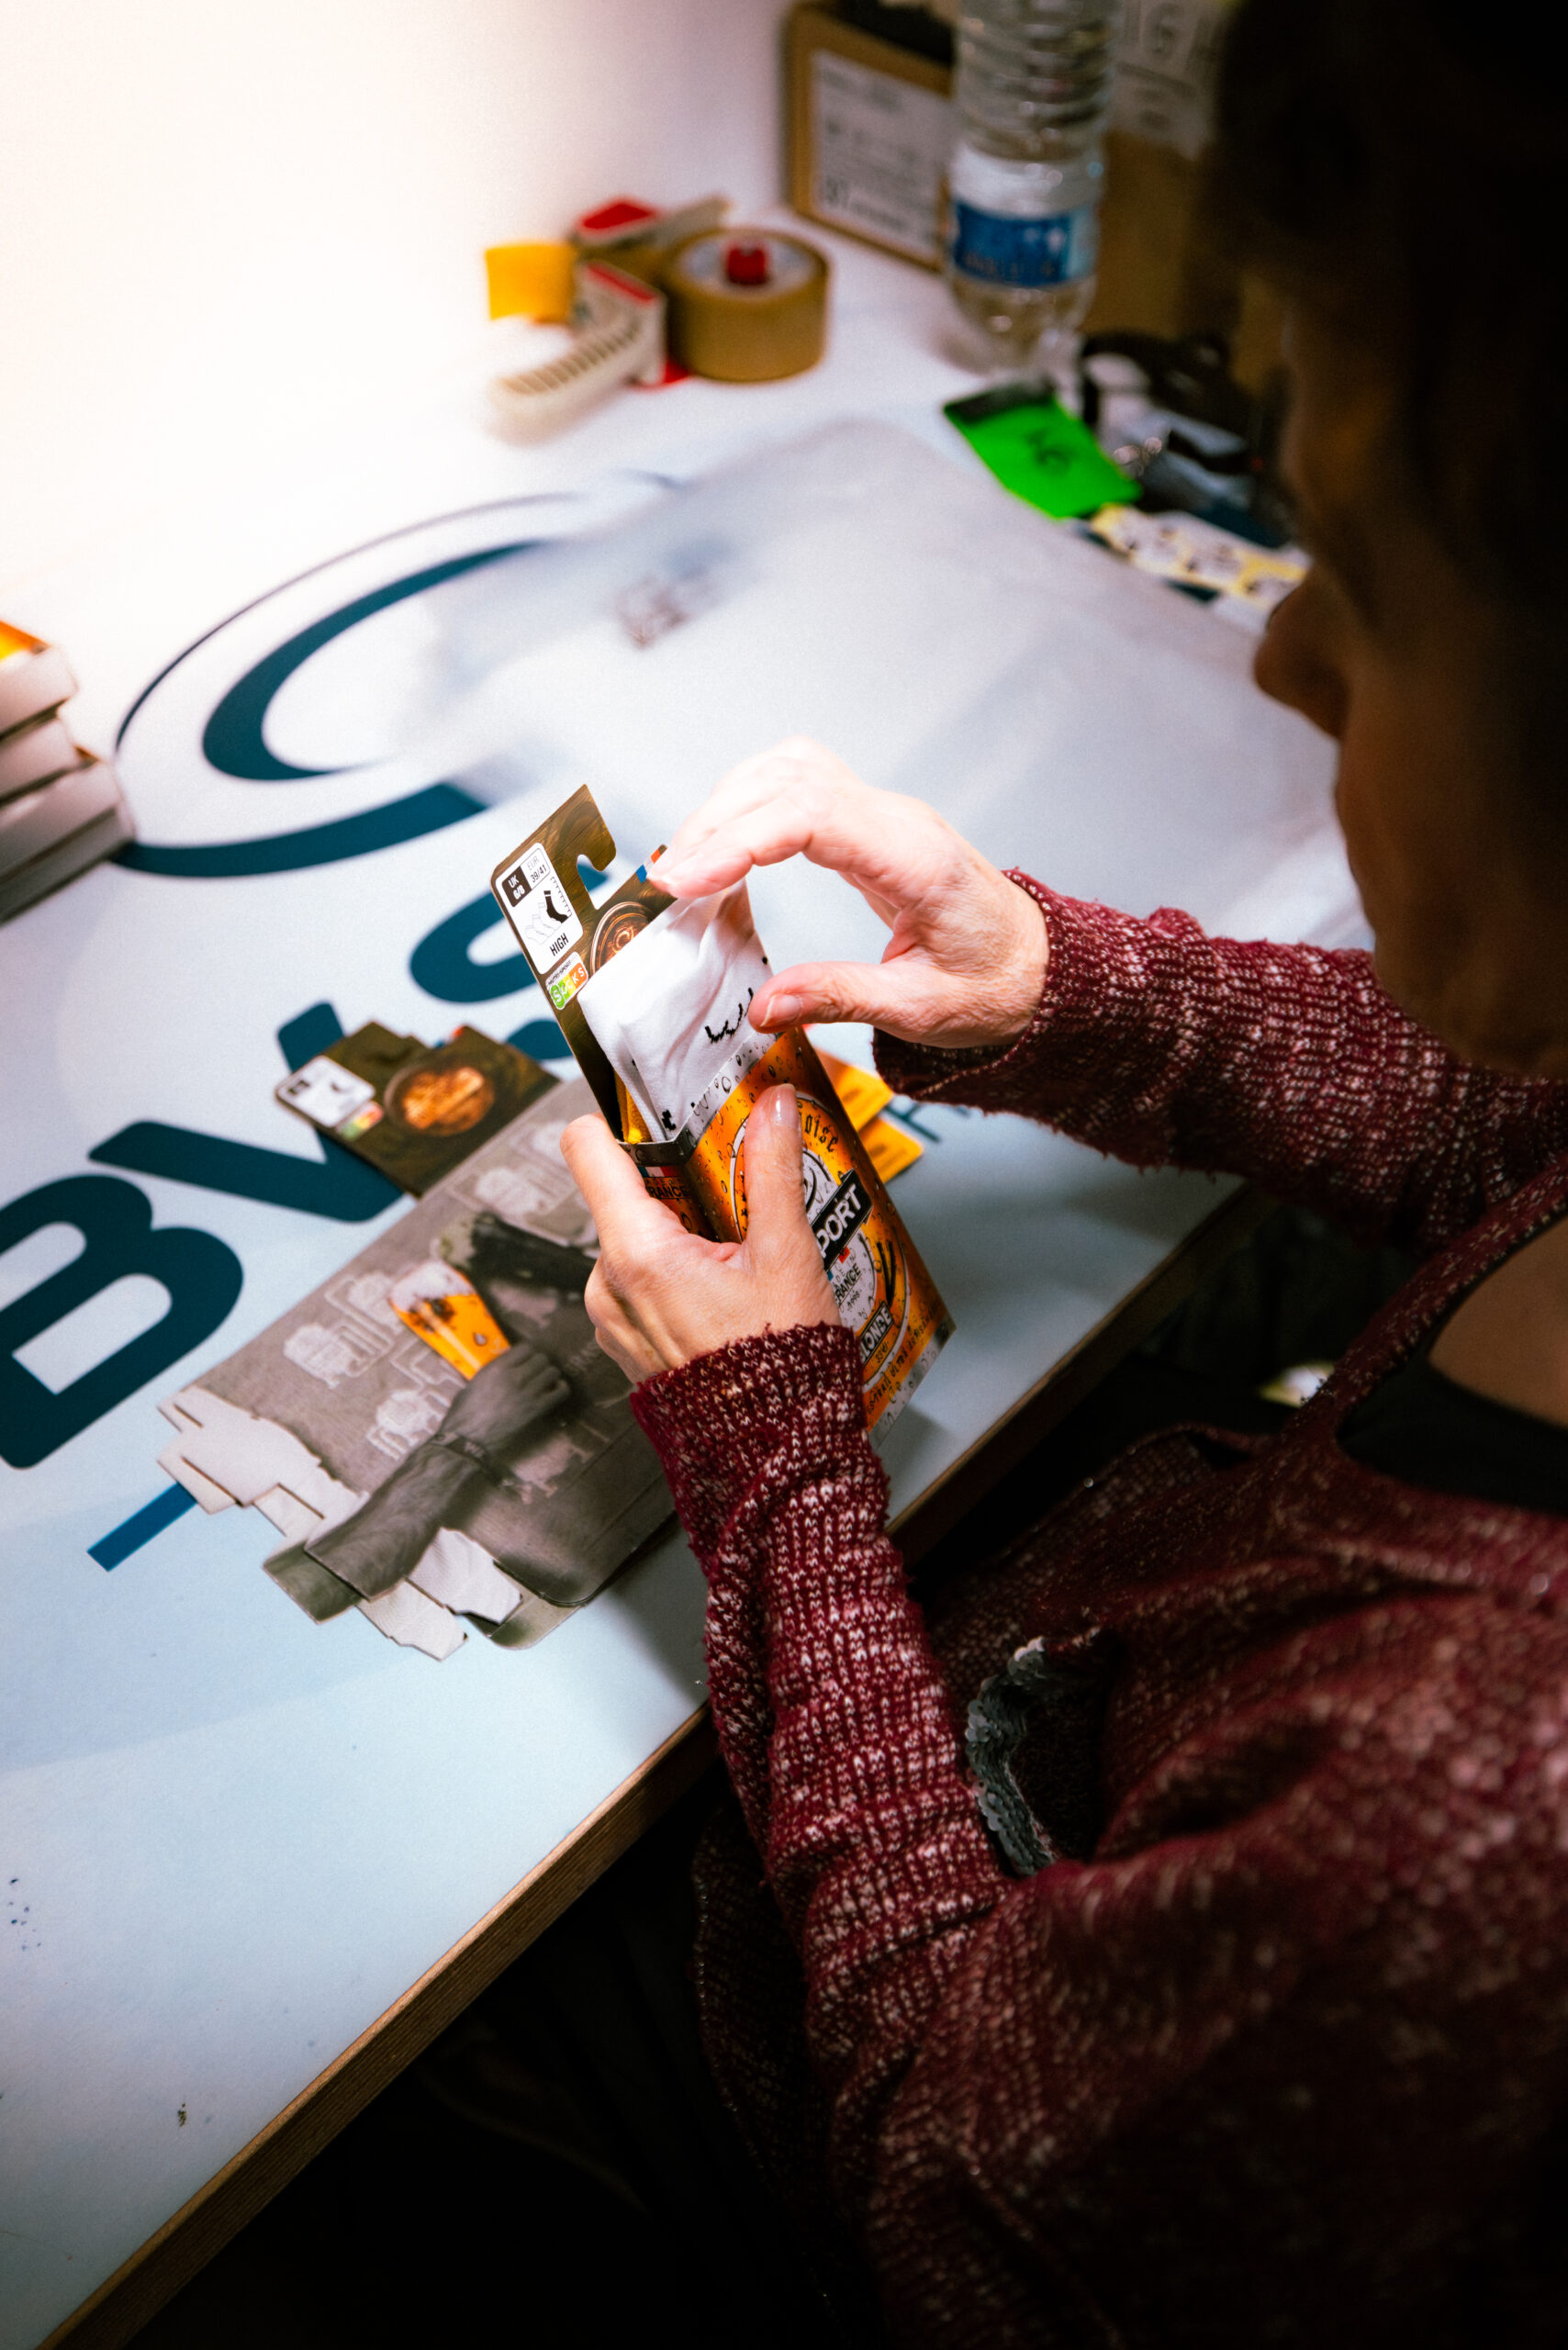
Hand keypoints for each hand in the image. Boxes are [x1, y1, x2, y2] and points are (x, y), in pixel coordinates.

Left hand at [559, 1086, 838, 1382]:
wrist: (776, 1456)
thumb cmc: (779, 1366)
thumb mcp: (787, 1251)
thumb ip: (773, 1166)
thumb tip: (772, 1105)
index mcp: (636, 1253)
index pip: (588, 1148)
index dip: (620, 1120)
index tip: (659, 1112)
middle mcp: (607, 1286)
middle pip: (625, 1196)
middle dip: (677, 1189)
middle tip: (734, 1199)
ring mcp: (612, 1319)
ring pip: (635, 1242)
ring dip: (682, 1236)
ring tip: (740, 1256)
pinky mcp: (626, 1344)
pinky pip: (638, 1286)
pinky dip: (676, 1276)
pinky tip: (726, 1293)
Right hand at [653, 736, 1047, 1051]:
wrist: (1039, 968)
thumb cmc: (994, 986)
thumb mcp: (922, 1009)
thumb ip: (840, 999)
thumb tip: (762, 1008)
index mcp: (915, 859)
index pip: (811, 815)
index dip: (737, 839)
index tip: (684, 879)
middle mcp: (897, 821)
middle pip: (789, 780)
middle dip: (716, 823)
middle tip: (668, 883)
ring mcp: (883, 814)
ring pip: (789, 769)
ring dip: (727, 806)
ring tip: (685, 866)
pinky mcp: (869, 822)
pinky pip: (799, 786)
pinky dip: (750, 806)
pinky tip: (723, 849)